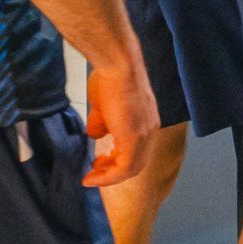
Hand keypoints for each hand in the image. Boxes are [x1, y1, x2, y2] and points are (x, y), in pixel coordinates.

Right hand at [80, 54, 159, 188]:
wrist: (118, 66)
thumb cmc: (109, 79)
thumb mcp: (103, 106)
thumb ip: (102, 123)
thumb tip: (95, 135)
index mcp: (146, 123)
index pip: (137, 150)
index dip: (118, 161)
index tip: (99, 163)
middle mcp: (150, 131)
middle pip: (136, 162)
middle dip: (113, 171)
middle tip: (95, 172)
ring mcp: (145, 136)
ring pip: (131, 168)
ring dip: (110, 176)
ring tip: (92, 177)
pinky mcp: (134, 139)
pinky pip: (124, 168)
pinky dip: (109, 176)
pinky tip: (93, 176)